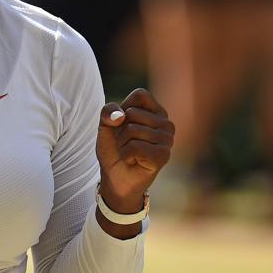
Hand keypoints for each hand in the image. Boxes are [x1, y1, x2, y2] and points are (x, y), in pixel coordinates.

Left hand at [96, 88, 173, 212]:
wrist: (115, 177)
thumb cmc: (114, 149)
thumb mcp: (106, 125)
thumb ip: (108, 112)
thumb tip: (120, 116)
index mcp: (156, 111)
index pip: (141, 94)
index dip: (124, 109)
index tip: (123, 124)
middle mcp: (166, 123)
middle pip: (133, 113)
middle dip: (120, 131)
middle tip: (125, 144)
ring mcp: (167, 140)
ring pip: (132, 130)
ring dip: (122, 144)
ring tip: (129, 153)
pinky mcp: (163, 155)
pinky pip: (135, 146)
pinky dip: (126, 155)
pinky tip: (133, 161)